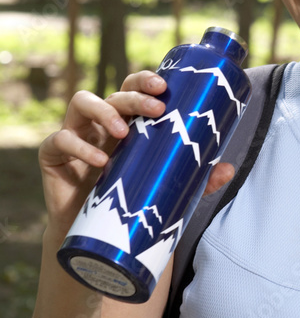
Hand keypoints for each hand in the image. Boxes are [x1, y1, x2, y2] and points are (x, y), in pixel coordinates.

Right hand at [39, 70, 233, 236]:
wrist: (97, 236)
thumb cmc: (131, 200)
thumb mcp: (166, 187)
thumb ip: (196, 178)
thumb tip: (229, 169)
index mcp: (127, 121)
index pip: (133, 88)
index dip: (144, 80)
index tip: (164, 86)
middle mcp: (100, 123)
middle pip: (114, 93)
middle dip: (134, 96)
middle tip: (155, 109)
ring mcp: (76, 135)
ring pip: (81, 103)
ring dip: (103, 111)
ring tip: (123, 132)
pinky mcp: (53, 156)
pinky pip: (60, 141)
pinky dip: (79, 148)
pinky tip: (100, 161)